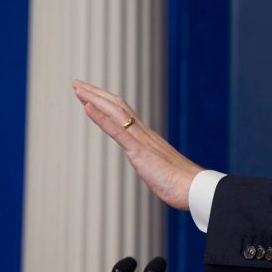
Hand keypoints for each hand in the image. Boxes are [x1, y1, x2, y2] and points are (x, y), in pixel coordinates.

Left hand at [72, 79, 202, 209]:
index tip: (91, 94)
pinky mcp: (139, 150)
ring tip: (78, 89)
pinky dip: (100, 117)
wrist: (193, 187)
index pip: (124, 113)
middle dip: (96, 94)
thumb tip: (152, 166)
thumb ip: (153, 164)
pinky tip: (87, 107)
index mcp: (148, 137)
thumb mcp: (161, 170)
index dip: (107, 102)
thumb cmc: (180, 183)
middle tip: (77, 84)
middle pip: (117, 106)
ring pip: (115, 112)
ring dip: (95, 99)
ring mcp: (141, 140)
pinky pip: (117, 130)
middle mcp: (144, 133)